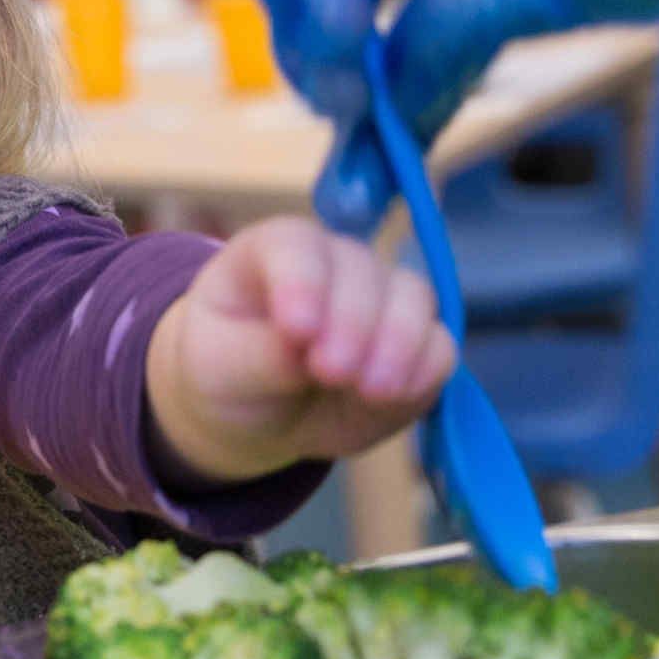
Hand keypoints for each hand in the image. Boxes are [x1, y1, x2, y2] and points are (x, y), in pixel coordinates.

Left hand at [146, 216, 456, 484]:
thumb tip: (302, 352)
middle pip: (363, 272)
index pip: (296, 247)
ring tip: (372, 391)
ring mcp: (383, 299)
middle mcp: (337, 263)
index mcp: (276, 250)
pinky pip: (439, 347)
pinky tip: (397, 396)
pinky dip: (425, 371)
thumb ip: (259, 356)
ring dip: (399, 345)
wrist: (258, 412)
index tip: (297, 331)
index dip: (302, 283)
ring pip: (413, 299)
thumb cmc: (227, 373)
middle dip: (353, 323)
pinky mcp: (414, 347)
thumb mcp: (218, 369)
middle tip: (331, 372)